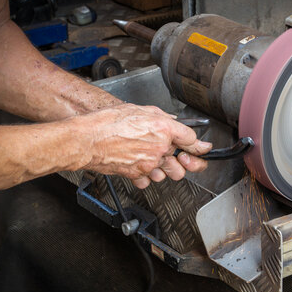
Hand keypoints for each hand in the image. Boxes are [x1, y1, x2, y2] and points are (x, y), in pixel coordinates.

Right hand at [74, 103, 211, 187]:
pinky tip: (140, 165)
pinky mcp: (137, 174)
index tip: (204, 148)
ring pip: (168, 174)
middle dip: (185, 162)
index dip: (200, 145)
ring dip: (165, 169)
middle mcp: (159, 148)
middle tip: (180, 158)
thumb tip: (171, 122)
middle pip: (184, 164)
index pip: (192, 140)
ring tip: (155, 159)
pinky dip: (146, 176)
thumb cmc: (107, 122)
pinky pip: (149, 181)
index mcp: (162, 128)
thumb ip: (159, 117)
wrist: (87, 139)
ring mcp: (148, 164)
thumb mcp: (138, 110)